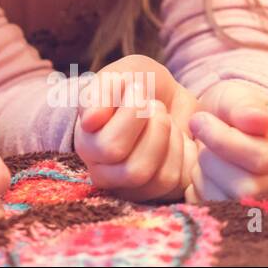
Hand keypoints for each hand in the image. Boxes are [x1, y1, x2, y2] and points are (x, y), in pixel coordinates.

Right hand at [75, 54, 200, 202]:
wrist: (170, 95)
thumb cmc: (139, 84)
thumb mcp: (119, 75)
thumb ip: (99, 93)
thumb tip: (88, 122)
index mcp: (86, 143)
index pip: (109, 148)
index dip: (131, 116)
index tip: (137, 89)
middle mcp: (102, 171)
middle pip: (133, 170)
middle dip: (155, 130)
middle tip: (156, 105)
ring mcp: (129, 186)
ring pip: (154, 178)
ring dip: (167, 141)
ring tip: (164, 120)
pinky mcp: (157, 192)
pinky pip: (172, 182)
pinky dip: (180, 154)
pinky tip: (174, 138)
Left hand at [186, 81, 267, 200]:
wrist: (223, 129)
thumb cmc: (232, 111)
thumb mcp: (235, 96)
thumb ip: (244, 105)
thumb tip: (259, 121)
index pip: (260, 158)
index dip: (221, 139)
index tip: (200, 120)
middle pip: (244, 187)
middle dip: (212, 159)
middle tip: (203, 142)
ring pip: (227, 202)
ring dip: (205, 175)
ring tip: (207, 156)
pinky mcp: (244, 217)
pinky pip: (214, 211)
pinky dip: (201, 191)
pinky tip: (206, 174)